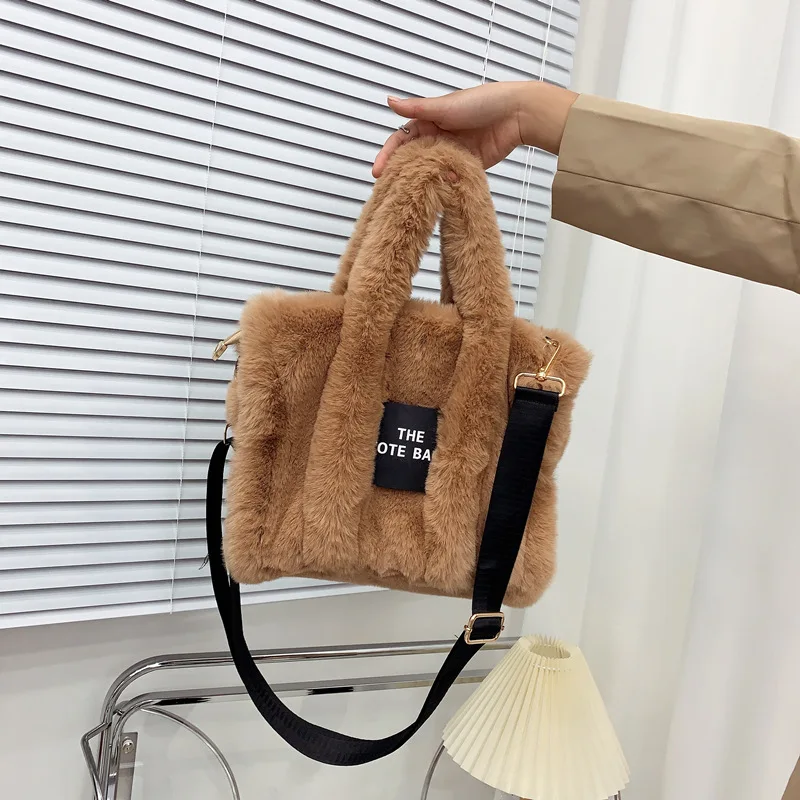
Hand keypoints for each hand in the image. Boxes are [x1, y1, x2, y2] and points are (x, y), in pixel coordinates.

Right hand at [372, 81, 577, 177]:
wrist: (517, 114)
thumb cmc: (483, 102)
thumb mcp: (445, 106)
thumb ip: (417, 109)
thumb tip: (389, 101)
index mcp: (430, 121)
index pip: (402, 139)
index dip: (388, 154)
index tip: (378, 171)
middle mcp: (439, 137)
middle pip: (414, 158)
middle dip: (401, 172)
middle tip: (388, 190)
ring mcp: (453, 153)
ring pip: (431, 171)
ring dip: (422, 181)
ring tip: (409, 195)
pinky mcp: (468, 166)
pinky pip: (452, 178)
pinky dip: (445, 184)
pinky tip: (437, 192)